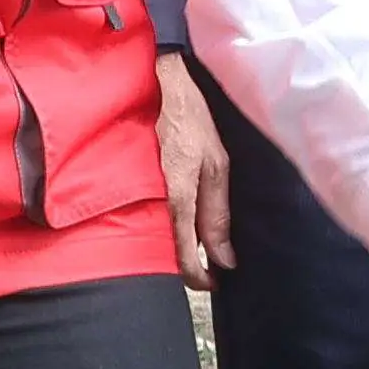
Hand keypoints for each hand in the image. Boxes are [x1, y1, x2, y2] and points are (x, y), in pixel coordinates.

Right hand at [152, 56, 235, 288]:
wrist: (160, 83)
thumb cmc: (192, 119)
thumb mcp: (217, 164)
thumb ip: (217, 212)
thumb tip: (224, 257)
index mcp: (178, 194)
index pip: (182, 250)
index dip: (196, 275)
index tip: (213, 285)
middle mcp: (158, 197)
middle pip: (171, 246)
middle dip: (190, 265)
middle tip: (212, 271)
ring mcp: (146, 189)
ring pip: (164, 232)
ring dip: (182, 246)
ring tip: (203, 251)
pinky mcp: (143, 181)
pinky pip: (159, 213)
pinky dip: (173, 225)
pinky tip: (185, 224)